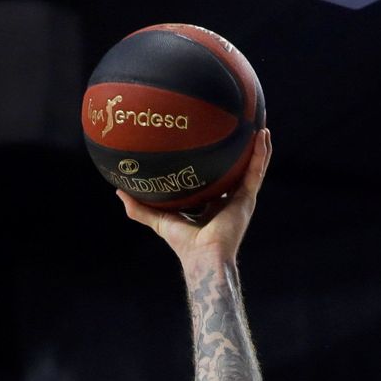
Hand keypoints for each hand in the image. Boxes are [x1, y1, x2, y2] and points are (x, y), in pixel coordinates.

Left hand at [118, 128, 271, 273]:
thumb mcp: (159, 220)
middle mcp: (228, 199)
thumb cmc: (183, 243)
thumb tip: (118, 192)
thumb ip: (139, 208)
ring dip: (257, 147)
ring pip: (251, 167)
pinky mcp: (247, 199)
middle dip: (239, 152)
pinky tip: (262, 134)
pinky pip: (256, 171)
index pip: (214, 179)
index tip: (210, 143)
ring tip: (258, 124)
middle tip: (237, 127)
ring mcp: (240, 198)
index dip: (214, 164)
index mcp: (212, 203)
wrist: (202, 257)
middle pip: (235, 170)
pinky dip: (261, 153)